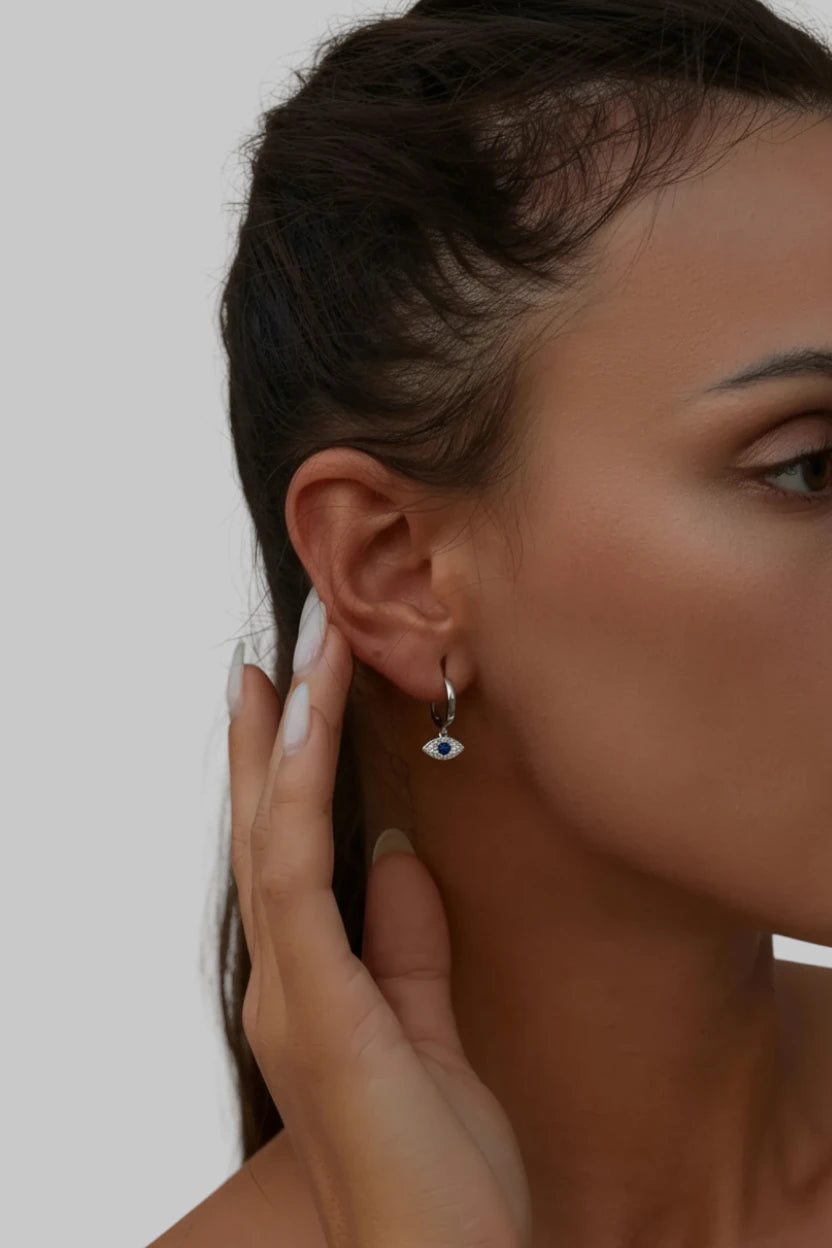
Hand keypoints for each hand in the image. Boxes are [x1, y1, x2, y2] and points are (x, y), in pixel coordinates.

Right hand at [227, 607, 532, 1247]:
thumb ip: (408, 945)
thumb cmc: (437, 1174)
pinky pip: (298, 882)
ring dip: (288, 743)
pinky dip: (297, 802)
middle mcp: (285, 981)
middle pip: (268, 833)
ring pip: (276, 838)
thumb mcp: (431, 1035)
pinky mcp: (316, 1010)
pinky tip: (306, 737)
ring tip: (299, 661)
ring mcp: (291, 994)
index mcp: (312, 988)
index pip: (292, 857)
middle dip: (271, 738)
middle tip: (274, 651)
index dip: (285, 775)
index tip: (293, 699)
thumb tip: (398, 857)